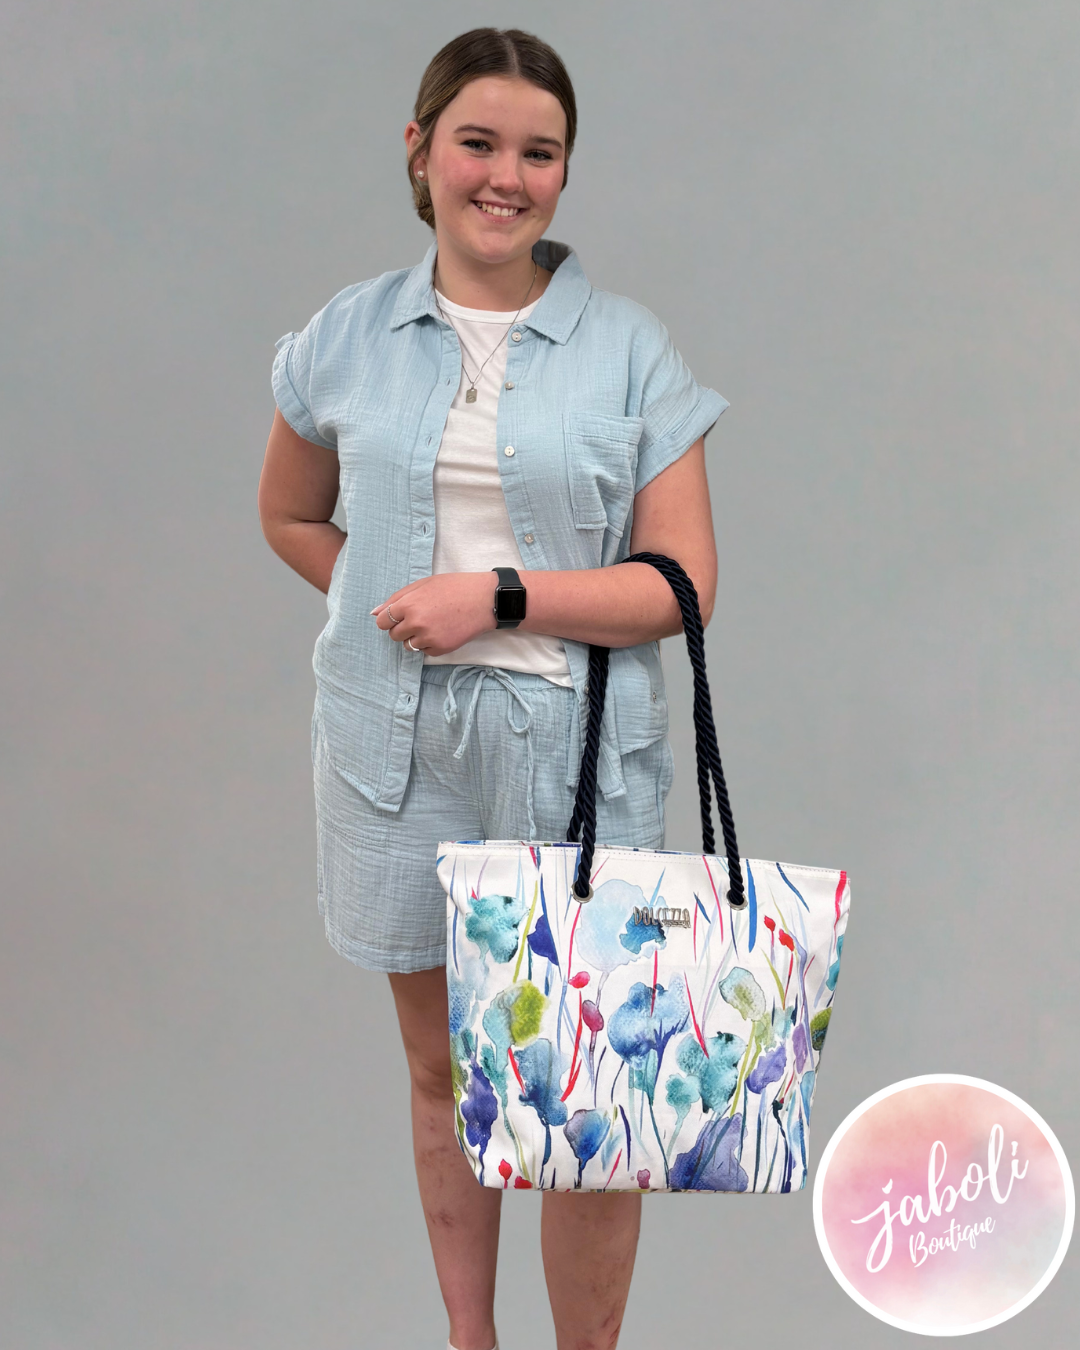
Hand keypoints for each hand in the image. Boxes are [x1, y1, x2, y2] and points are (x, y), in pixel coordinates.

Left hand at [370, 572, 497, 655]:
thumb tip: (375, 613)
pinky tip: (442, 630)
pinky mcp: (440, 649)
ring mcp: (428, 638)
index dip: (389, 619)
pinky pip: (425, 651)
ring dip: (415, 637)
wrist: (484, 600)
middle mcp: (416, 623)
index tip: (398, 617)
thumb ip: (396, 598)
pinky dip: (430, 644)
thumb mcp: (423, 584)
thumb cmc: (454, 587)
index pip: (383, 621)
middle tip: (420, 618)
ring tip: (432, 624)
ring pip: (408, 646)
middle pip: (394, 635)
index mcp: (409, 604)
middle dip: (402, 628)